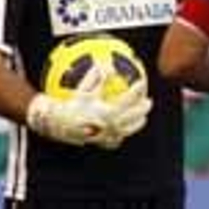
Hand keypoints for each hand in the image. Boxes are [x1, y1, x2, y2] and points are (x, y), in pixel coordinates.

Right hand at [25, 72, 149, 148]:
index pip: (128, 99)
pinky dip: (123, 134)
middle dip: (143, 108)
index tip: (143, 82)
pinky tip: (124, 130)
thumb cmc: (71, 106)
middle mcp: (110, 125)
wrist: (59, 125)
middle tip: (149, 101)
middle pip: (133, 117)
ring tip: (143, 118)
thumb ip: (97, 78)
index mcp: (107, 112)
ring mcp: (108, 136)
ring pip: (128, 130)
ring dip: (137, 123)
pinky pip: (117, 139)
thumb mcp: (84, 91)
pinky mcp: (103, 142)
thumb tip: (106, 66)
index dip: (137, 90)